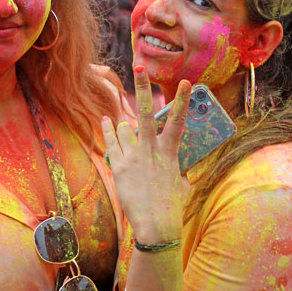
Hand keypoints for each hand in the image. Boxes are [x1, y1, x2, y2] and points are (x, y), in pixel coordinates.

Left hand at [102, 66, 190, 243]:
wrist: (156, 226)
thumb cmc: (173, 207)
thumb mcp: (182, 184)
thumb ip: (180, 171)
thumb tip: (181, 170)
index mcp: (171, 152)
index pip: (178, 120)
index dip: (182, 100)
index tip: (186, 82)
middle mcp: (150, 149)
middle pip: (144, 111)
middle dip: (143, 85)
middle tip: (140, 64)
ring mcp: (133, 156)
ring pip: (124, 127)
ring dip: (125, 126)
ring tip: (127, 128)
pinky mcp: (119, 166)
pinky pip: (111, 142)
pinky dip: (108, 131)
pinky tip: (105, 120)